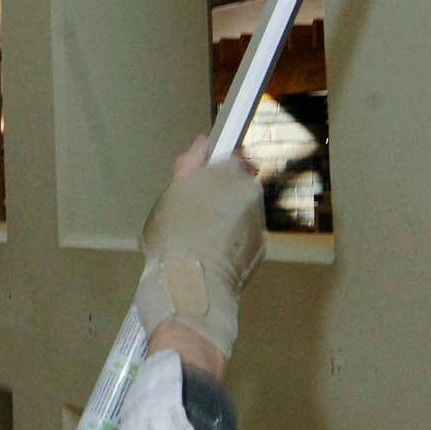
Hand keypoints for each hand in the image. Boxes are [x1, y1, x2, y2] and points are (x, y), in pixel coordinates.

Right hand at [138, 136, 262, 378]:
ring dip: (224, 222)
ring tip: (198, 239)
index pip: (228, 158)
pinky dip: (231, 244)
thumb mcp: (170, 193)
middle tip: (190, 216)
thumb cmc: (175, 239)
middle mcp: (251, 194)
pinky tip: (210, 255)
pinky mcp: (260, 249)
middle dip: (218, 197)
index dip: (211, 171)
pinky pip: (244, 239)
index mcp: (230, 173)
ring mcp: (259, 222)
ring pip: (240, 214)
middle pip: (235, 187)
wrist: (192, 286)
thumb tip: (201, 144)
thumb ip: (189, 163)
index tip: (196, 184)